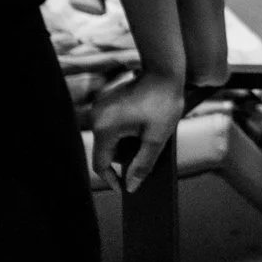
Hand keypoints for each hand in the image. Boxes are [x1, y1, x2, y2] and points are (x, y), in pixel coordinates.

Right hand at [91, 69, 186, 191]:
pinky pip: (112, 126)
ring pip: (109, 139)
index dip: (112, 180)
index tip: (125, 189)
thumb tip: (131, 187)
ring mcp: (100, 108)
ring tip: (147, 143)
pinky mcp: (107, 103)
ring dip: (126, 146)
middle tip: (144, 163)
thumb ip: (142, 165)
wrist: (165, 72)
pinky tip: (142, 131)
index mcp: (105, 128)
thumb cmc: (163, 103)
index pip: (100, 164)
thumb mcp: (157, 138)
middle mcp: (97, 117)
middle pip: (106, 152)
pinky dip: (125, 134)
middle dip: (124, 160)